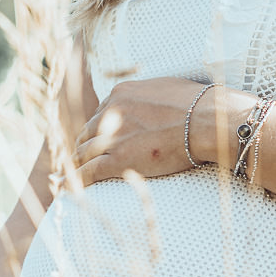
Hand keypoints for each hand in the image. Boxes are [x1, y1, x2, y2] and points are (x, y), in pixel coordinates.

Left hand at [73, 78, 247, 184]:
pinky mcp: (118, 159)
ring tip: (74, 174)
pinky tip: (70, 187)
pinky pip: (89, 171)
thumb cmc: (197, 106)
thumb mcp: (164, 89)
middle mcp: (112, 112)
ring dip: (79, 163)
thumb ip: (147, 97)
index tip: (101, 139)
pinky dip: (77, 179)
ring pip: (84, 151)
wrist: (205, 122)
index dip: (100, 129)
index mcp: (122, 94)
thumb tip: (150, 101)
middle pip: (88, 132)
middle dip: (87, 146)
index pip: (100, 113)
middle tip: (86, 158)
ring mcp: (113, 135)